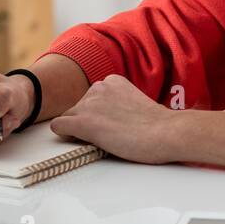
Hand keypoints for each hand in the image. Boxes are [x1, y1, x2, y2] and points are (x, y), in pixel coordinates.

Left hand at [49, 74, 176, 164]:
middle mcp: (98, 87)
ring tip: (99, 141)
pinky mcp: (84, 122)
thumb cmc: (158, 125)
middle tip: (105, 136)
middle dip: (86, 121)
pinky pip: (59, 126)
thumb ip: (118, 104)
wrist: (165, 132)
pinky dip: (65, 135)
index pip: (90, 98)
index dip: (96, 114)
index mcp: (112, 81)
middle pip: (78, 107)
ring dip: (78, 129)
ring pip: (68, 117)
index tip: (108, 124)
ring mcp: (89, 104)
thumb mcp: (135, 103)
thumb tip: (109, 118)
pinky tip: (80, 142)